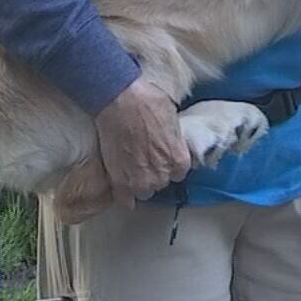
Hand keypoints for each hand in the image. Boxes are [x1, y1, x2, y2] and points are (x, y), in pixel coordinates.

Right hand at [93, 77, 189, 203]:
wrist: (121, 100)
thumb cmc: (148, 102)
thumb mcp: (173, 119)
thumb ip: (173, 139)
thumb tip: (169, 138)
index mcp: (180, 160)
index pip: (178, 173)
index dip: (167, 164)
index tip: (160, 158)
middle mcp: (163, 175)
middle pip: (160, 183)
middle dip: (153, 172)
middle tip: (143, 158)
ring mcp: (141, 180)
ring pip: (143, 191)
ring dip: (138, 182)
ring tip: (130, 168)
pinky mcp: (119, 181)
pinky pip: (124, 199)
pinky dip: (123, 195)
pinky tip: (121, 189)